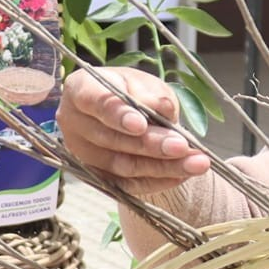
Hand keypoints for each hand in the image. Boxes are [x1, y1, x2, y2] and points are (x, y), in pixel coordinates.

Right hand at [58, 66, 210, 194]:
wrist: (123, 111)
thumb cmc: (131, 91)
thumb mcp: (143, 83)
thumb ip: (152, 95)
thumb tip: (164, 109)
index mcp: (81, 90)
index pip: (97, 103)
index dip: (118, 115)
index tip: (141, 124)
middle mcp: (73, 123)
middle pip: (112, 140)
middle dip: (151, 145)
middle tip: (182, 146)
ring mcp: (82, 154)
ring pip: (122, 166)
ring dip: (161, 167)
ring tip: (195, 163)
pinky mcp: (96, 177)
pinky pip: (127, 185)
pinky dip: (157, 181)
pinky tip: (181, 176)